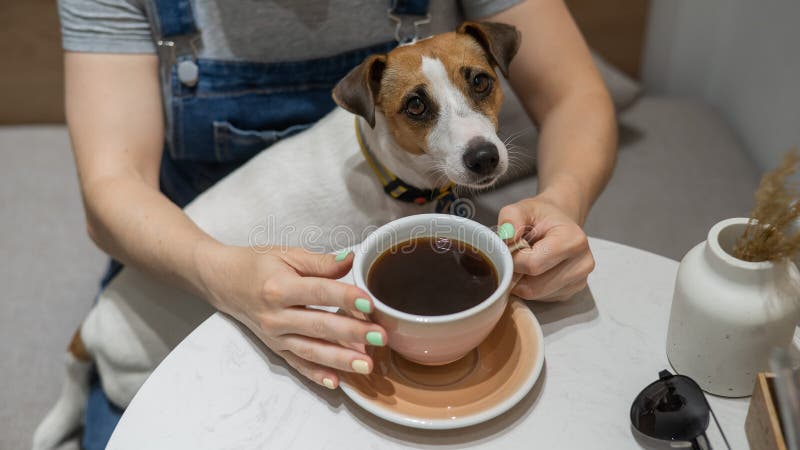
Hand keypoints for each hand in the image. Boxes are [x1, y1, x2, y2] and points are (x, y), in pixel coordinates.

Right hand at [195, 244, 385, 388]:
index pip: (319, 293)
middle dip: (351, 333)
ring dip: (340, 359)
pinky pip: (298, 364)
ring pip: (311, 350)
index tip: (370, 302)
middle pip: (319, 326)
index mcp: (279, 287)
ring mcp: (275, 336)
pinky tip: (336, 382)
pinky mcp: (276, 348)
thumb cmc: (256, 265)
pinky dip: (316, 375)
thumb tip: (351, 259)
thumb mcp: (287, 254)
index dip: (345, 297)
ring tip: (366, 364)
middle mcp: (276, 316)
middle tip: (380, 337)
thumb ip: (320, 262)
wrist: (223, 282)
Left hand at [498, 194, 594, 300]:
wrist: (558, 223)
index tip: (512, 246)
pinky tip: (534, 271)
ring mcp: (579, 281)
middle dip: (517, 272)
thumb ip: (511, 217)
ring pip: (535, 295)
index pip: (533, 264)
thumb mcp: (522, 208)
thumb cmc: (540, 217)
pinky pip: (540, 299)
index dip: (515, 258)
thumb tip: (507, 236)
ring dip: (522, 281)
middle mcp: (583, 264)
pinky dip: (530, 287)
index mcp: (574, 241)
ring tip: (525, 260)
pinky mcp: (570, 293)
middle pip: (534, 286)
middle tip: (516, 255)